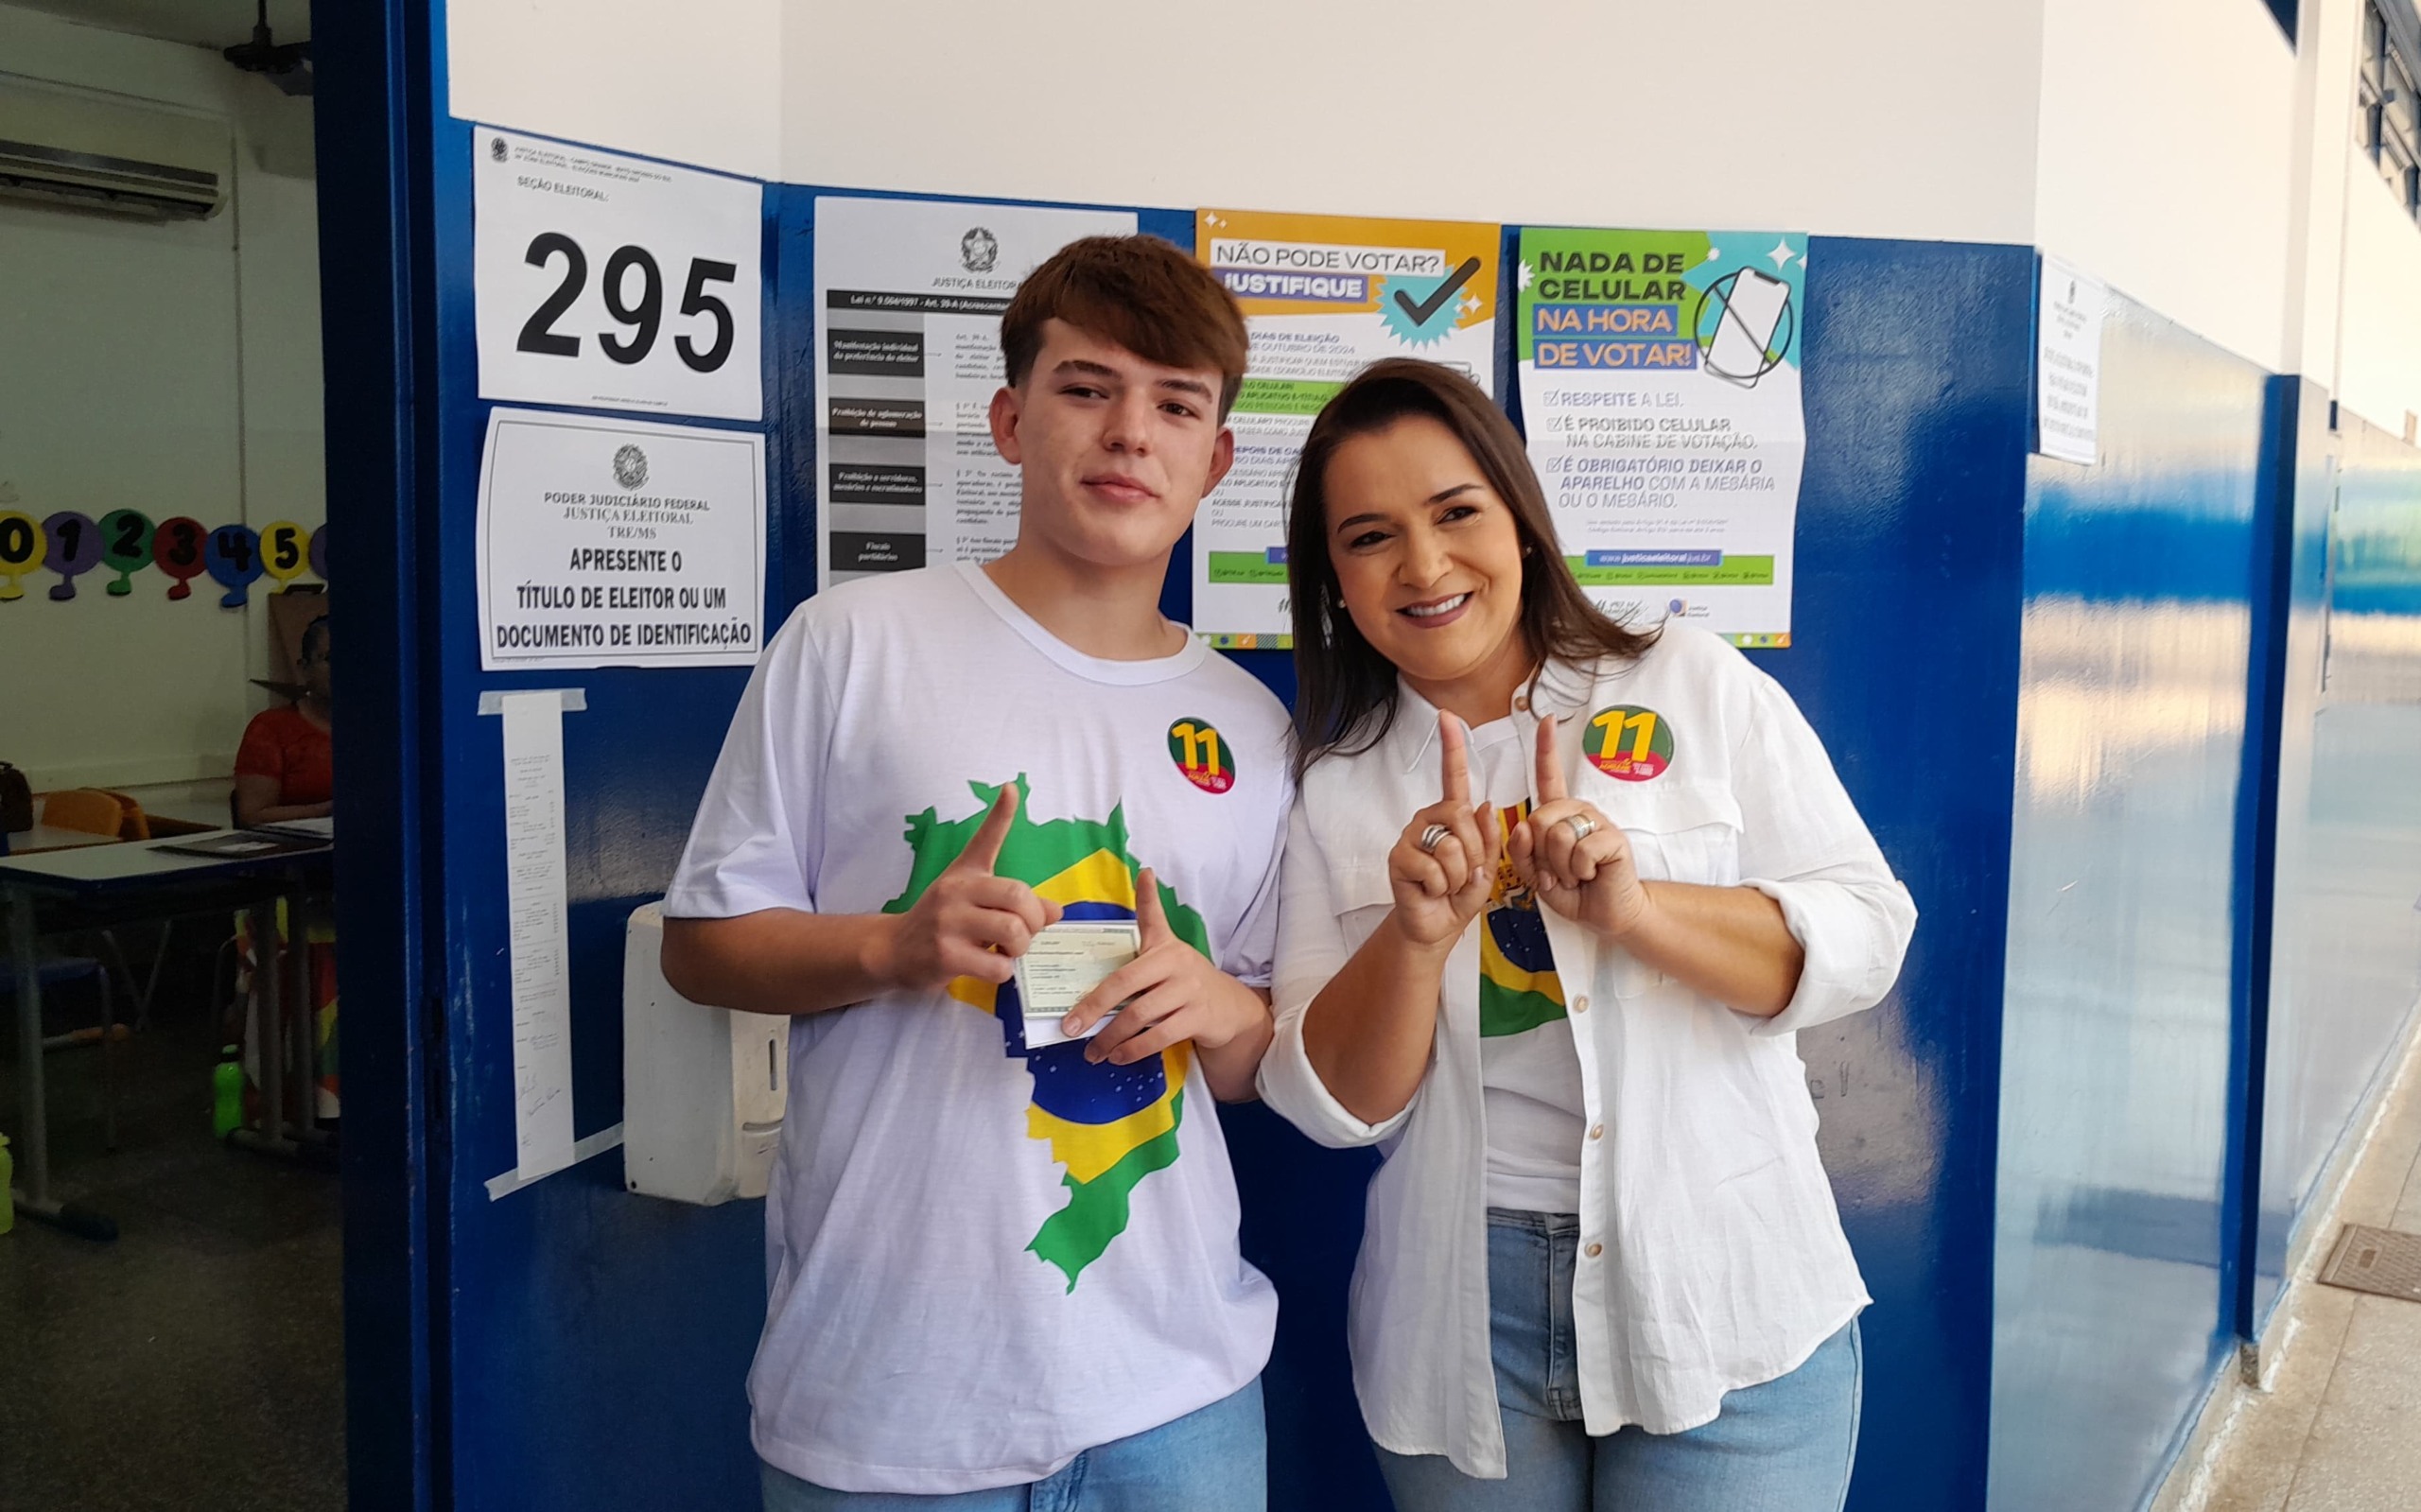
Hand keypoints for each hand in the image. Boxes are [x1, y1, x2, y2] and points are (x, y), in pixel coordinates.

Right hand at [870, 785, 1062, 990]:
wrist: (893, 950)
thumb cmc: (940, 920)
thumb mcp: (970, 898)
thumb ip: (1013, 901)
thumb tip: (1056, 911)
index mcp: (965, 874)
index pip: (986, 839)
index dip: (1001, 814)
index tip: (1011, 789)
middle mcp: (956, 892)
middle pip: (1019, 897)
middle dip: (1034, 921)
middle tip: (1025, 934)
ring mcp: (948, 923)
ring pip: (1012, 932)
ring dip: (1020, 948)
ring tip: (1007, 951)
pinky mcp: (945, 955)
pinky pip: (997, 966)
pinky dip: (1003, 971)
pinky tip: (989, 967)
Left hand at [1063, 867, 1269, 1065]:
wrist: (1229, 1007)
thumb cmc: (1185, 978)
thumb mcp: (1168, 946)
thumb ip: (1149, 917)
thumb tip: (1144, 872)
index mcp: (1165, 946)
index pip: (1141, 934)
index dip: (1141, 907)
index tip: (1140, 882)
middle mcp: (1177, 964)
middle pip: (1126, 985)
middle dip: (1093, 1009)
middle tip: (1070, 1029)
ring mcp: (1189, 992)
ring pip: (1140, 1017)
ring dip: (1111, 1038)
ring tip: (1094, 1052)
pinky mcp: (1198, 1018)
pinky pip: (1159, 1036)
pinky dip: (1134, 1049)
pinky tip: (1119, 1056)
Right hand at [1386, 711, 1496, 948]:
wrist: (1436, 926)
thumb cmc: (1460, 893)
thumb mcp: (1487, 865)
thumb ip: (1489, 838)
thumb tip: (1485, 805)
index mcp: (1451, 815)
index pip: (1451, 776)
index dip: (1451, 746)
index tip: (1447, 716)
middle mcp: (1429, 819)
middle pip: (1463, 817)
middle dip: (1475, 853)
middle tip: (1464, 874)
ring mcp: (1411, 837)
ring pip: (1452, 846)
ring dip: (1459, 875)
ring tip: (1448, 884)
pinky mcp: (1399, 858)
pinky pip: (1435, 868)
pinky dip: (1442, 886)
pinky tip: (1432, 890)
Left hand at [1508, 715, 1651, 939]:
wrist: (1605, 913)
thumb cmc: (1572, 890)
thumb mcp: (1536, 873)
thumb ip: (1522, 852)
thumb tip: (1524, 827)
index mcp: (1559, 814)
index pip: (1550, 776)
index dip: (1546, 748)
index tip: (1546, 720)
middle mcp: (1578, 811)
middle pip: (1539, 818)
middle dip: (1541, 854)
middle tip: (1559, 870)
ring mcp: (1598, 822)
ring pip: (1558, 835)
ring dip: (1560, 866)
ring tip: (1575, 874)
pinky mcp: (1613, 838)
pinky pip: (1579, 850)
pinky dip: (1578, 871)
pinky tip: (1589, 874)